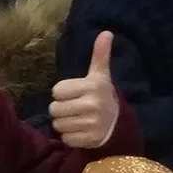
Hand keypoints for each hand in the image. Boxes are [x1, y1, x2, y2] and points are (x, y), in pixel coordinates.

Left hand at [49, 31, 121, 147]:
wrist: (117, 123)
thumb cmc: (102, 95)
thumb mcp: (100, 75)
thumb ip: (100, 55)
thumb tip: (106, 32)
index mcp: (92, 86)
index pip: (57, 91)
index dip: (63, 93)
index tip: (76, 94)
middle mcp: (93, 104)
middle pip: (54, 109)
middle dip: (61, 109)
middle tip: (74, 108)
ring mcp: (92, 123)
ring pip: (58, 125)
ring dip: (64, 124)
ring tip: (76, 119)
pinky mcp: (90, 139)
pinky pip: (66, 139)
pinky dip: (70, 136)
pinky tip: (80, 131)